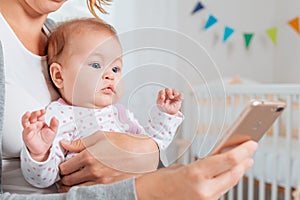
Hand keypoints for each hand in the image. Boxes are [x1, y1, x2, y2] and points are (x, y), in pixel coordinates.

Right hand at [21, 109, 58, 160]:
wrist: (43, 149)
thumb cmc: (46, 139)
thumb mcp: (53, 131)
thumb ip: (55, 124)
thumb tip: (55, 117)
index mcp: (40, 121)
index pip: (40, 114)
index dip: (41, 111)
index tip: (44, 110)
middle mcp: (34, 124)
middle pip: (32, 116)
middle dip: (35, 113)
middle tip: (39, 112)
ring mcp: (29, 129)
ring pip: (25, 121)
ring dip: (26, 117)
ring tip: (28, 114)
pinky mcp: (27, 135)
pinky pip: (26, 131)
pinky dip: (28, 128)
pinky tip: (31, 127)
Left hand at [58, 131, 158, 191]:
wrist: (142, 154)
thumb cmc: (124, 143)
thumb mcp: (101, 136)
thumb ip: (80, 143)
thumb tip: (64, 144)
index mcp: (89, 156)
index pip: (64, 168)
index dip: (61, 167)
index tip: (63, 165)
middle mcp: (93, 171)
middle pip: (68, 181)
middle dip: (64, 177)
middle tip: (66, 174)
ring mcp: (101, 182)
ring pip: (76, 190)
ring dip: (70, 186)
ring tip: (72, 181)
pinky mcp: (108, 188)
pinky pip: (88, 193)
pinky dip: (82, 191)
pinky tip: (84, 185)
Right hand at [135, 140, 257, 199]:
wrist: (148, 197)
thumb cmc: (159, 182)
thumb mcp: (181, 167)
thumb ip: (203, 165)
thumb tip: (220, 158)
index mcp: (195, 175)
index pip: (229, 160)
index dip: (244, 150)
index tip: (251, 143)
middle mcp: (204, 190)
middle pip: (234, 173)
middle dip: (244, 160)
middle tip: (250, 150)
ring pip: (230, 183)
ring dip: (238, 171)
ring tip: (243, 161)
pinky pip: (222, 190)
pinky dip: (227, 180)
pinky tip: (229, 172)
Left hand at [157, 88, 183, 114]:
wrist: (170, 113)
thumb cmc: (165, 108)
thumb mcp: (161, 106)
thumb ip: (160, 102)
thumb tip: (162, 98)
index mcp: (162, 95)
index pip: (162, 91)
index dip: (162, 93)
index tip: (163, 97)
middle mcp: (168, 94)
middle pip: (168, 89)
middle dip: (169, 92)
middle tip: (171, 97)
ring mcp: (173, 95)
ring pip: (175, 90)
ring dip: (175, 93)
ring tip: (174, 97)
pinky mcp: (178, 97)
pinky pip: (181, 94)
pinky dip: (181, 96)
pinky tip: (179, 99)